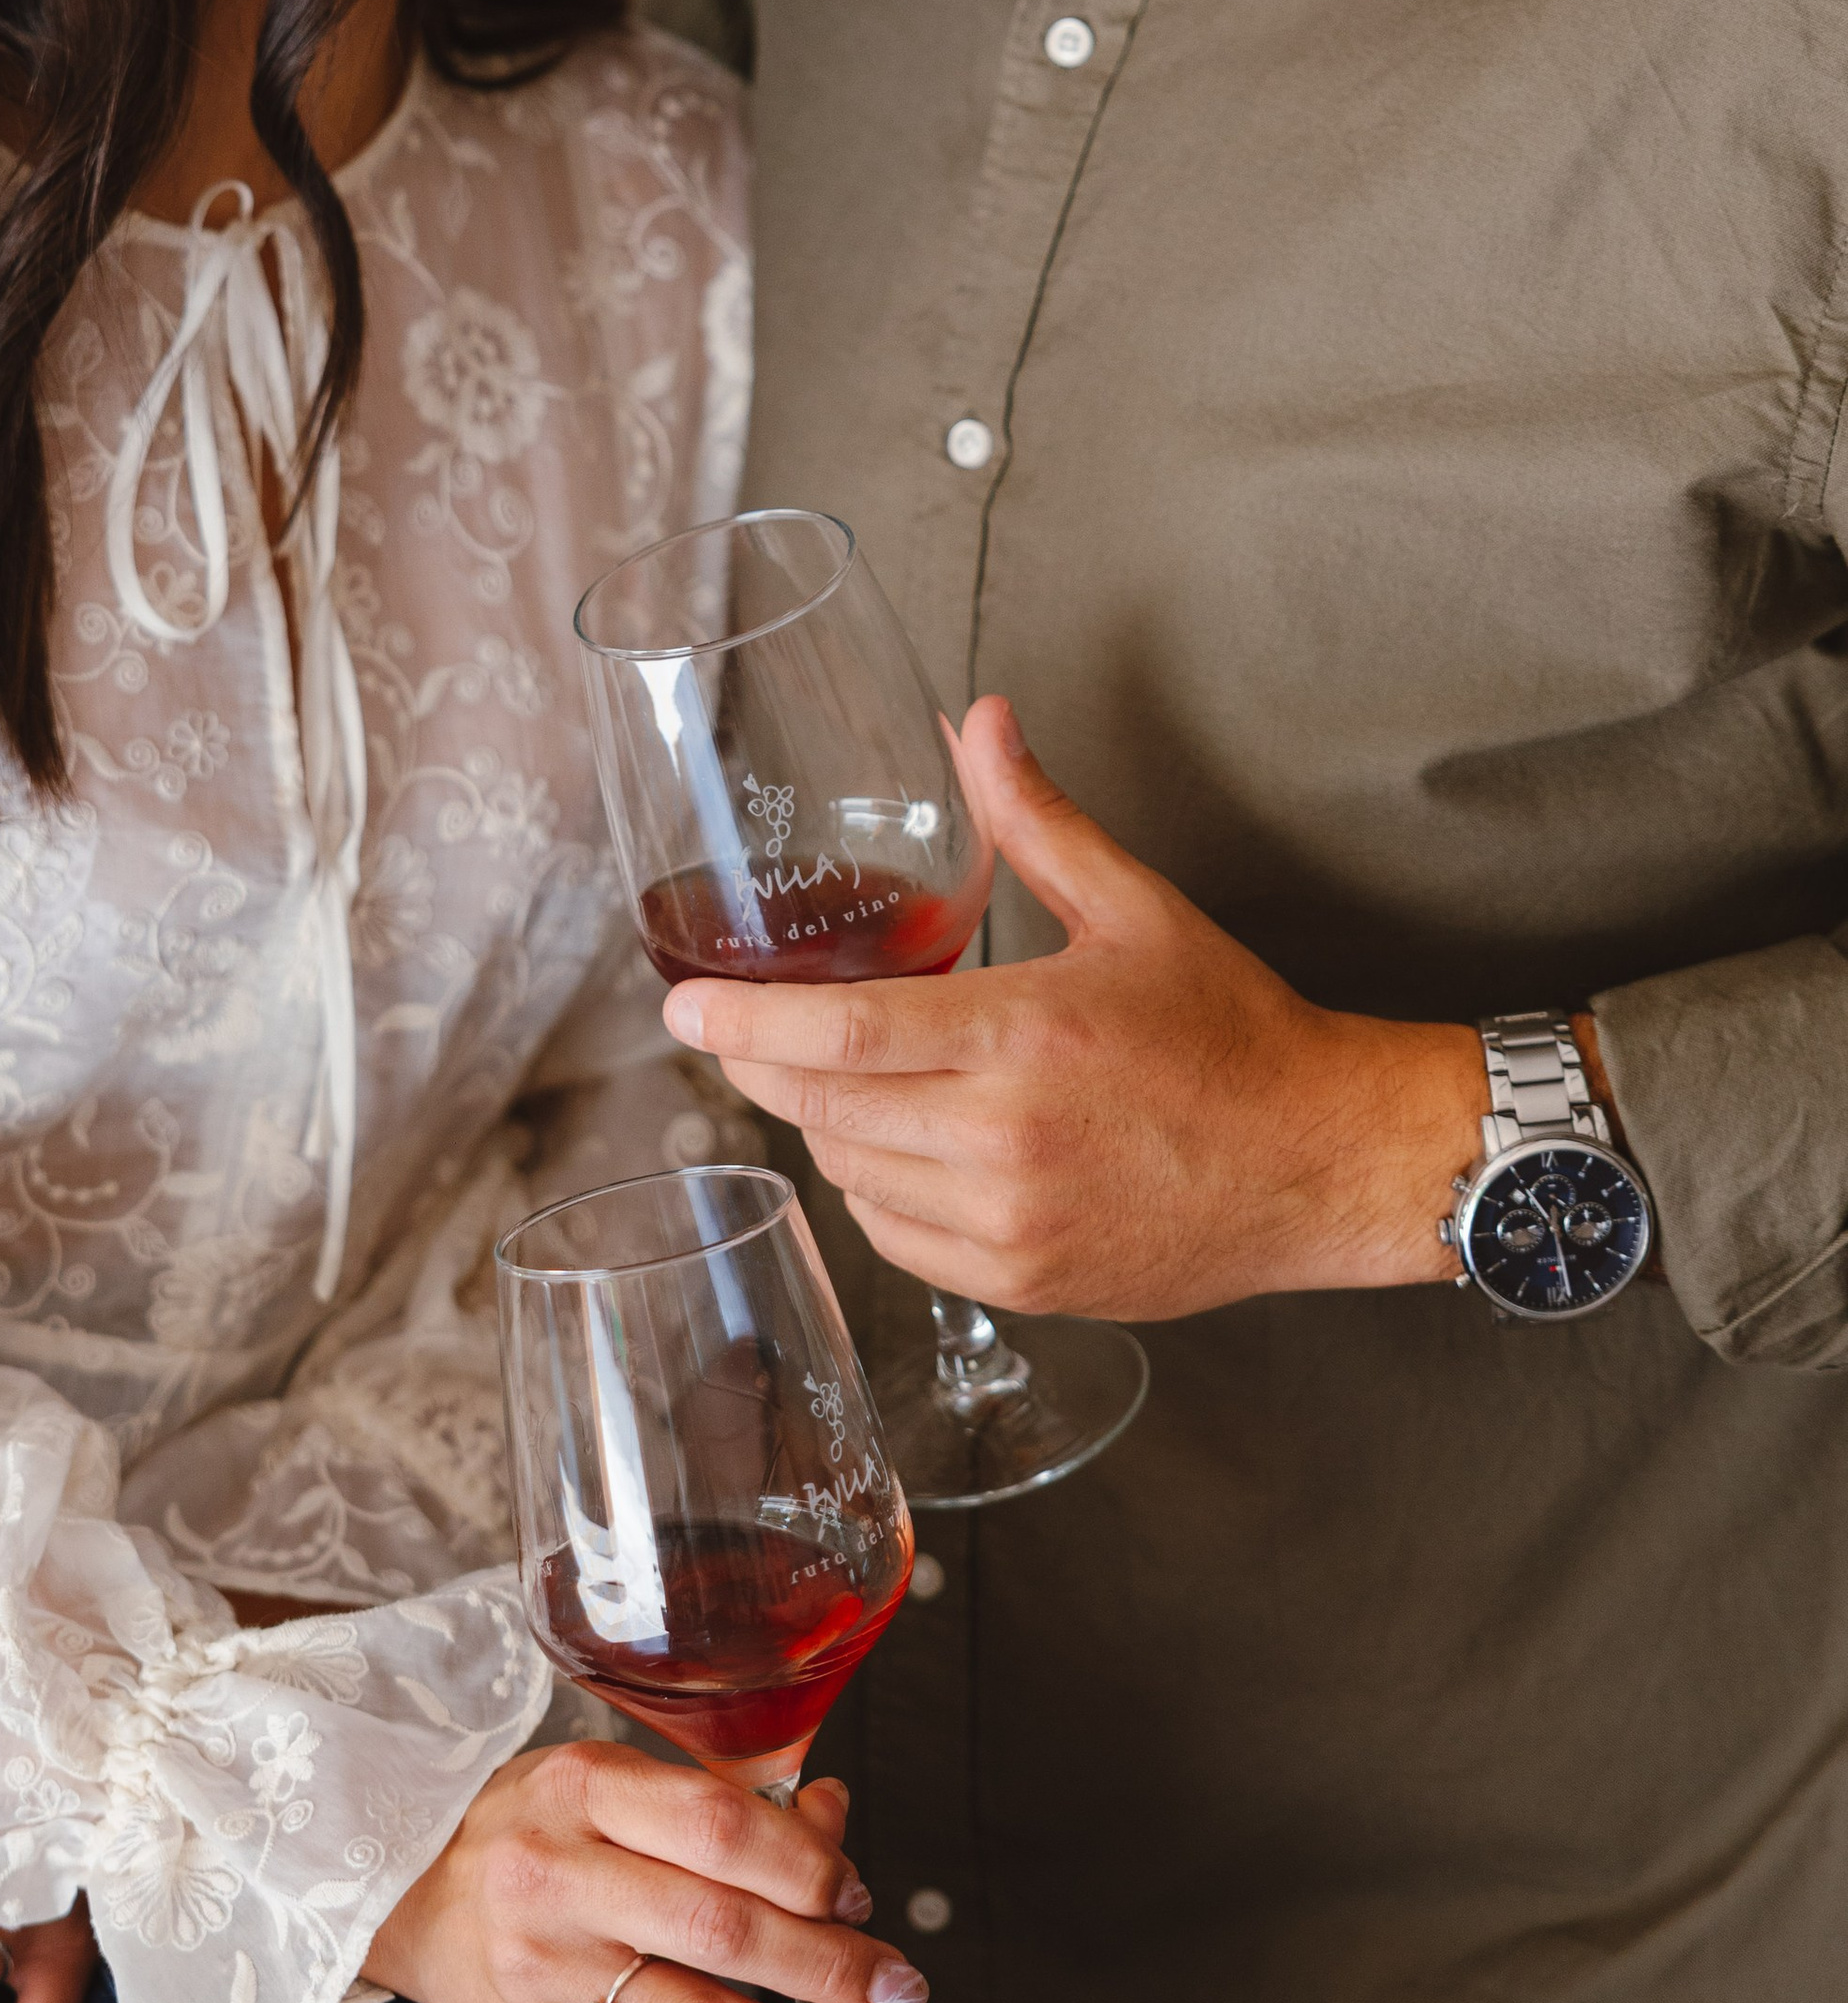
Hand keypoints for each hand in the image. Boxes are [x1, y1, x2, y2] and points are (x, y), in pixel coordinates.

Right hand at [361, 1746, 931, 2002]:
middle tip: (905, 1992)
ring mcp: (550, 1967)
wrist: (400, 1893)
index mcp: (584, 1787)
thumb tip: (835, 1821)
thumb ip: (721, 1805)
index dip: (802, 1864)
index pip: (715, 1824)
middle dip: (829, 1967)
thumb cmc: (527, 1828)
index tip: (859, 1895)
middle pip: (719, 1928)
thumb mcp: (608, 1784)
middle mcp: (562, 1876)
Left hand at [666, 697, 1481, 1323]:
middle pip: (820, 1106)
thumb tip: (975, 720)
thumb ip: (1033, 817)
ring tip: (856, 1073)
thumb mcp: (1134, 908)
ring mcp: (1010, 1223)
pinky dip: (874, 1188)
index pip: (840, 1034)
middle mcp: (1006, 1140)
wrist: (1323, 1163)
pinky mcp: (1021, 1282)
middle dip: (761, 1063)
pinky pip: (894, 1237)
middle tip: (740, 1028)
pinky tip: (907, 1143)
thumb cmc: (1234, 1035)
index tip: (680, 1003)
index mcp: (1026, 1036)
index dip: (743, 1020)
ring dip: (825, 1121)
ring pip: (849, 1172)